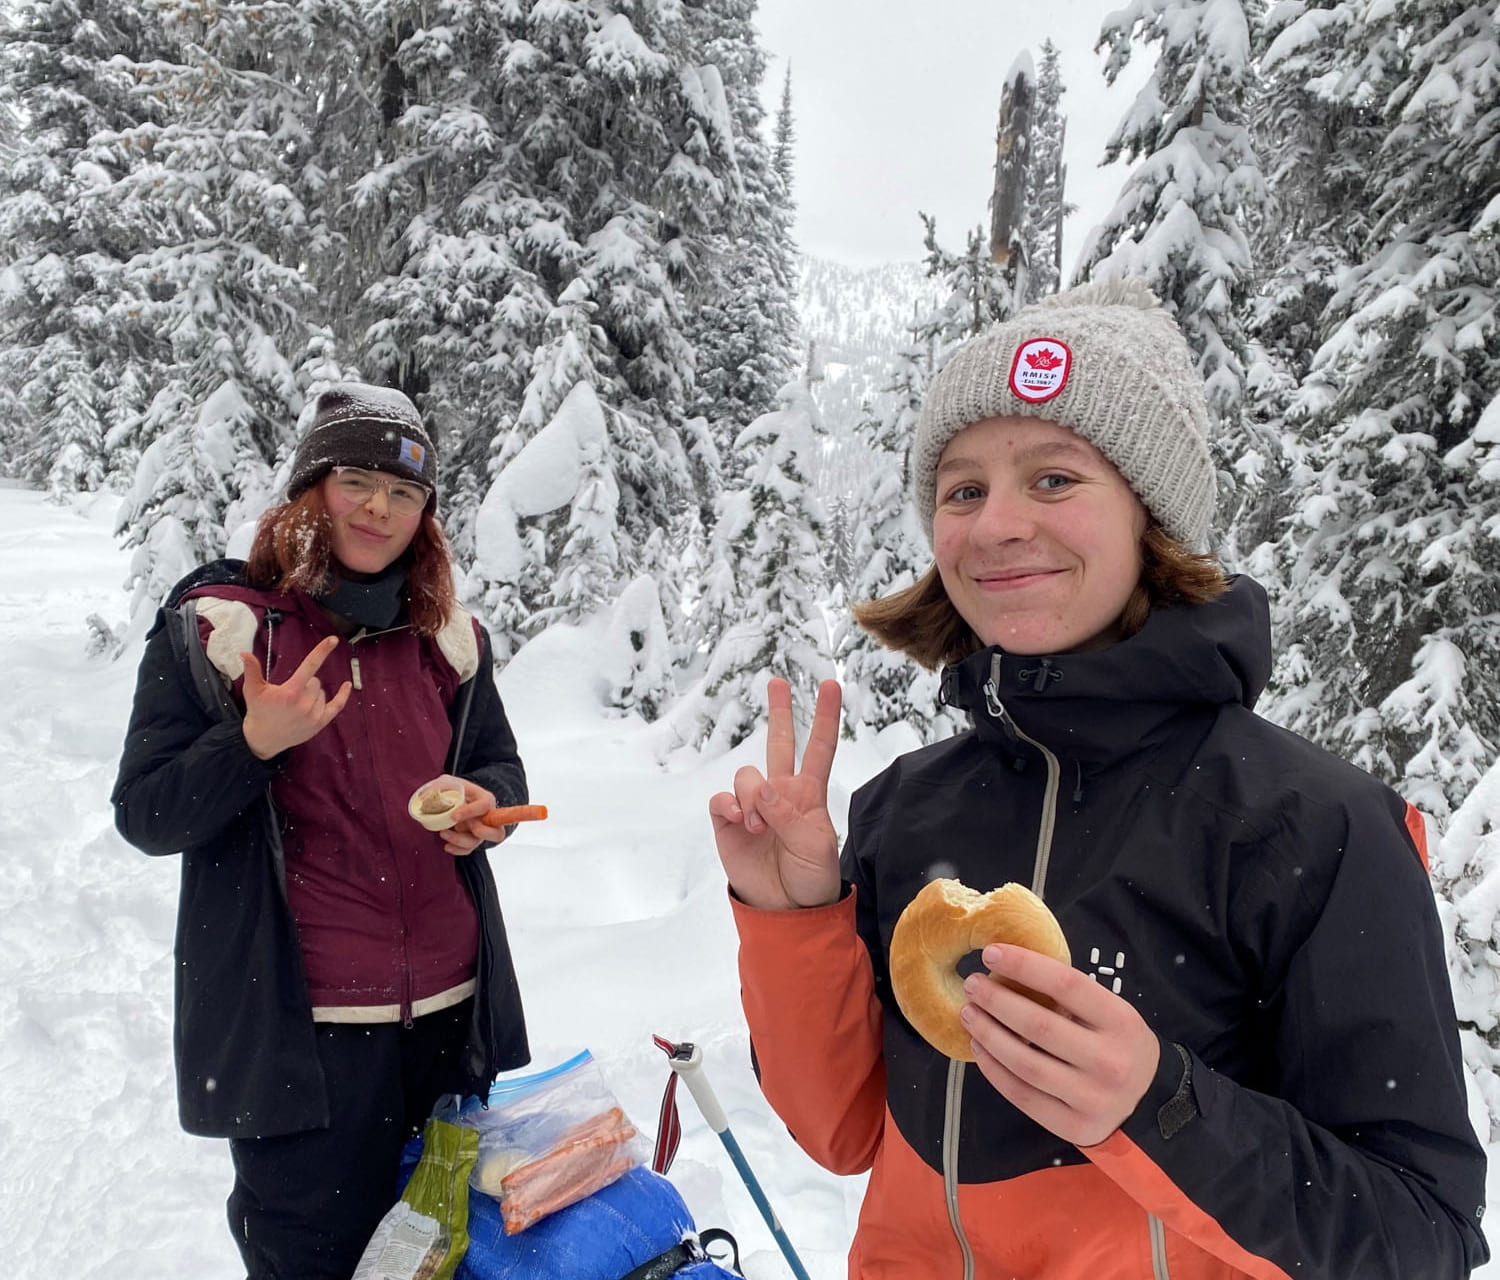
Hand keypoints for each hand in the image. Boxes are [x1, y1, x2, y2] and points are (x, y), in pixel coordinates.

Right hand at [241, 635, 351, 759]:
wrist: (263, 740)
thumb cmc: (259, 712)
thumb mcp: (252, 690)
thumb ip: (252, 670)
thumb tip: (244, 653)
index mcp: (291, 692)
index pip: (310, 666)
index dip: (322, 651)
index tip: (333, 639)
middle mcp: (305, 703)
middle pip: (315, 681)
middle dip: (304, 683)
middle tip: (289, 695)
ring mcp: (314, 715)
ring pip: (322, 692)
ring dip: (312, 694)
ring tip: (295, 704)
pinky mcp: (320, 723)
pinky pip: (337, 706)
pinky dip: (343, 696)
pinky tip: (347, 685)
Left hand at [439, 778, 499, 856]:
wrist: (458, 798)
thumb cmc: (456, 789)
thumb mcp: (450, 781)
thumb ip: (440, 785)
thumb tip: (425, 796)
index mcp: (485, 799)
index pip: (484, 806)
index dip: (470, 812)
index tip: (454, 816)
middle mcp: (487, 817)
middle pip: (497, 833)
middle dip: (484, 833)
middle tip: (465, 828)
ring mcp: (481, 831)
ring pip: (477, 842)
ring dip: (459, 840)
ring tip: (443, 833)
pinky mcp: (472, 839)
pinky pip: (468, 849)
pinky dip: (457, 850)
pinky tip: (447, 846)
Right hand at [708, 677, 841, 910]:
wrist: (786, 910)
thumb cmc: (811, 877)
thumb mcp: (814, 846)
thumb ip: (789, 814)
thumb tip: (763, 789)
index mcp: (809, 794)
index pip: (820, 748)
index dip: (826, 717)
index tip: (831, 685)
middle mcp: (780, 793)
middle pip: (780, 742)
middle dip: (779, 711)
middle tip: (777, 681)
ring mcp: (752, 806)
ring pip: (746, 774)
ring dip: (751, 796)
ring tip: (758, 826)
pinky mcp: (727, 822)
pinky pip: (720, 799)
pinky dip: (729, 806)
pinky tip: (739, 821)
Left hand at [960, 944, 1159, 1147]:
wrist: (1149, 1102)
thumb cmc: (1118, 1044)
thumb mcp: (1110, 1013)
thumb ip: (1070, 996)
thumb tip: (1009, 968)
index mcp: (1121, 1022)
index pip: (1067, 984)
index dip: (1024, 965)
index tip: (990, 954)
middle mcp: (1110, 1061)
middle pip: (1039, 1026)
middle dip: (996, 1001)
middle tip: (972, 985)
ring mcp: (1092, 1098)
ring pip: (1024, 1063)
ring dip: (988, 1035)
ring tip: (969, 1014)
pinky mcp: (1075, 1127)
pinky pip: (1022, 1095)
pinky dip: (994, 1069)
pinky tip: (980, 1048)